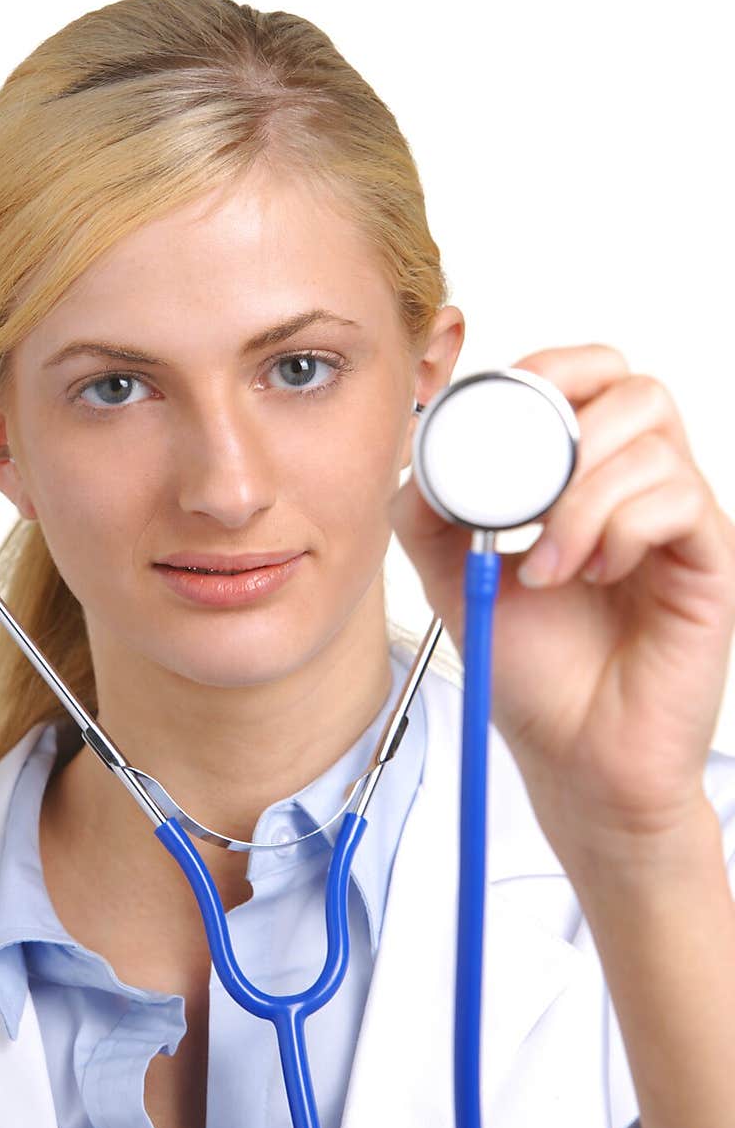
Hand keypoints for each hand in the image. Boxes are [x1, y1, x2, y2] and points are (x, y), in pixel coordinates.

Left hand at [390, 344, 734, 867]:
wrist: (572, 755)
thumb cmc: (534, 670)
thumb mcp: (456, 575)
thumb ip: (430, 511)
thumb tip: (420, 450)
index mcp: (588, 476)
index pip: (591, 378)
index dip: (548, 371)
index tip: (496, 411)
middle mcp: (642, 488)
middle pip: (635, 389)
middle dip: (570, 419)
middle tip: (525, 483)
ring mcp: (679, 523)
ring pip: (652, 443)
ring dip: (580, 498)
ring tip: (547, 566)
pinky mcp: (709, 561)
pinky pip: (679, 500)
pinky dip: (617, 530)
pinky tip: (590, 577)